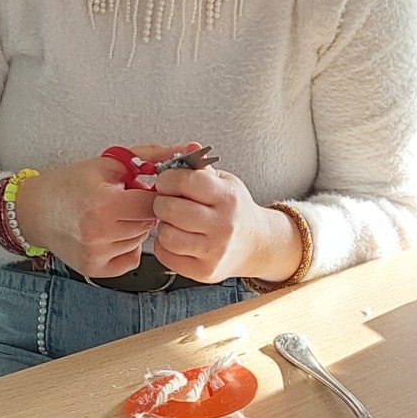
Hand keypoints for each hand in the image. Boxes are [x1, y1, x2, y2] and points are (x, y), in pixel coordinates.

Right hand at [12, 156, 160, 277]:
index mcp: (103, 205)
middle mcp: (99, 234)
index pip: (152, 204)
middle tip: (121, 200)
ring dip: (134, 227)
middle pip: (148, 223)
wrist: (35, 211)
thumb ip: (149, 157)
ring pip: (141, 241)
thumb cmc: (68, 185)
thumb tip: (188, 151)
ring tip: (111, 216)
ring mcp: (97, 255)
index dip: (151, 194)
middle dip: (141, 210)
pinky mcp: (95, 269)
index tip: (143, 189)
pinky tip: (109, 233)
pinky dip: (126, 246)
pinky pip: (131, 258)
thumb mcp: (108, 164)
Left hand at [151, 161, 301, 283]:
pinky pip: (166, 255)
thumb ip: (202, 168)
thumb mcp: (225, 182)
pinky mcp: (204, 271)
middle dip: (161, 202)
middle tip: (166, 202)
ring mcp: (214, 251)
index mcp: (228, 197)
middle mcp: (223, 225)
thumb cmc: (234, 209)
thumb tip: (189, 146)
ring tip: (173, 222)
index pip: (186, 181)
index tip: (166, 181)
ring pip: (166, 235)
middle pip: (170, 209)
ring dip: (163, 226)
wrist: (255, 244)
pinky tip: (177, 238)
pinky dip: (164, 246)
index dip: (168, 178)